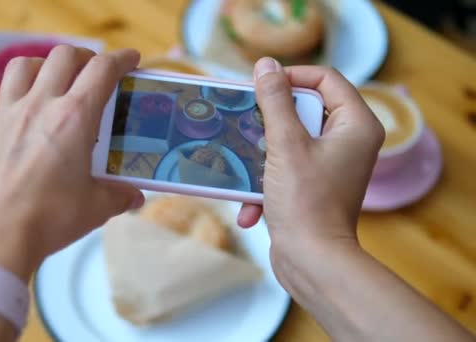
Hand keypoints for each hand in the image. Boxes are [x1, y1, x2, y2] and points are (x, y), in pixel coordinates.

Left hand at [0, 46, 144, 281]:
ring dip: (43, 67)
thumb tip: (135, 197)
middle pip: (63, 57)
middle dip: (84, 57)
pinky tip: (14, 111)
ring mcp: (4, 115)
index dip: (121, 59)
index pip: (102, 71)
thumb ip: (119, 196)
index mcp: (73, 118)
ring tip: (52, 83)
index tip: (131, 59)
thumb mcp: (95, 208)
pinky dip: (8, 95)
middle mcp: (38, 106)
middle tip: (93, 73)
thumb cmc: (48, 220)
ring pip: (23, 66)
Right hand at [237, 58, 383, 283]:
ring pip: (288, 141)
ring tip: (245, 172)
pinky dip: (266, 185)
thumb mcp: (285, 145)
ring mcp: (332, 165)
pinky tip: (251, 208)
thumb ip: (274, 102)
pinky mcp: (315, 185)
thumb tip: (266, 65)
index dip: (291, 77)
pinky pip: (286, 168)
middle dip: (268, 125)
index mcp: (356, 125)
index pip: (325, 79)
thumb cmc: (305, 202)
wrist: (311, 263)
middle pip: (303, 110)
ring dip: (261, 159)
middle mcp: (350, 141)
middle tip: (245, 127)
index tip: (260, 86)